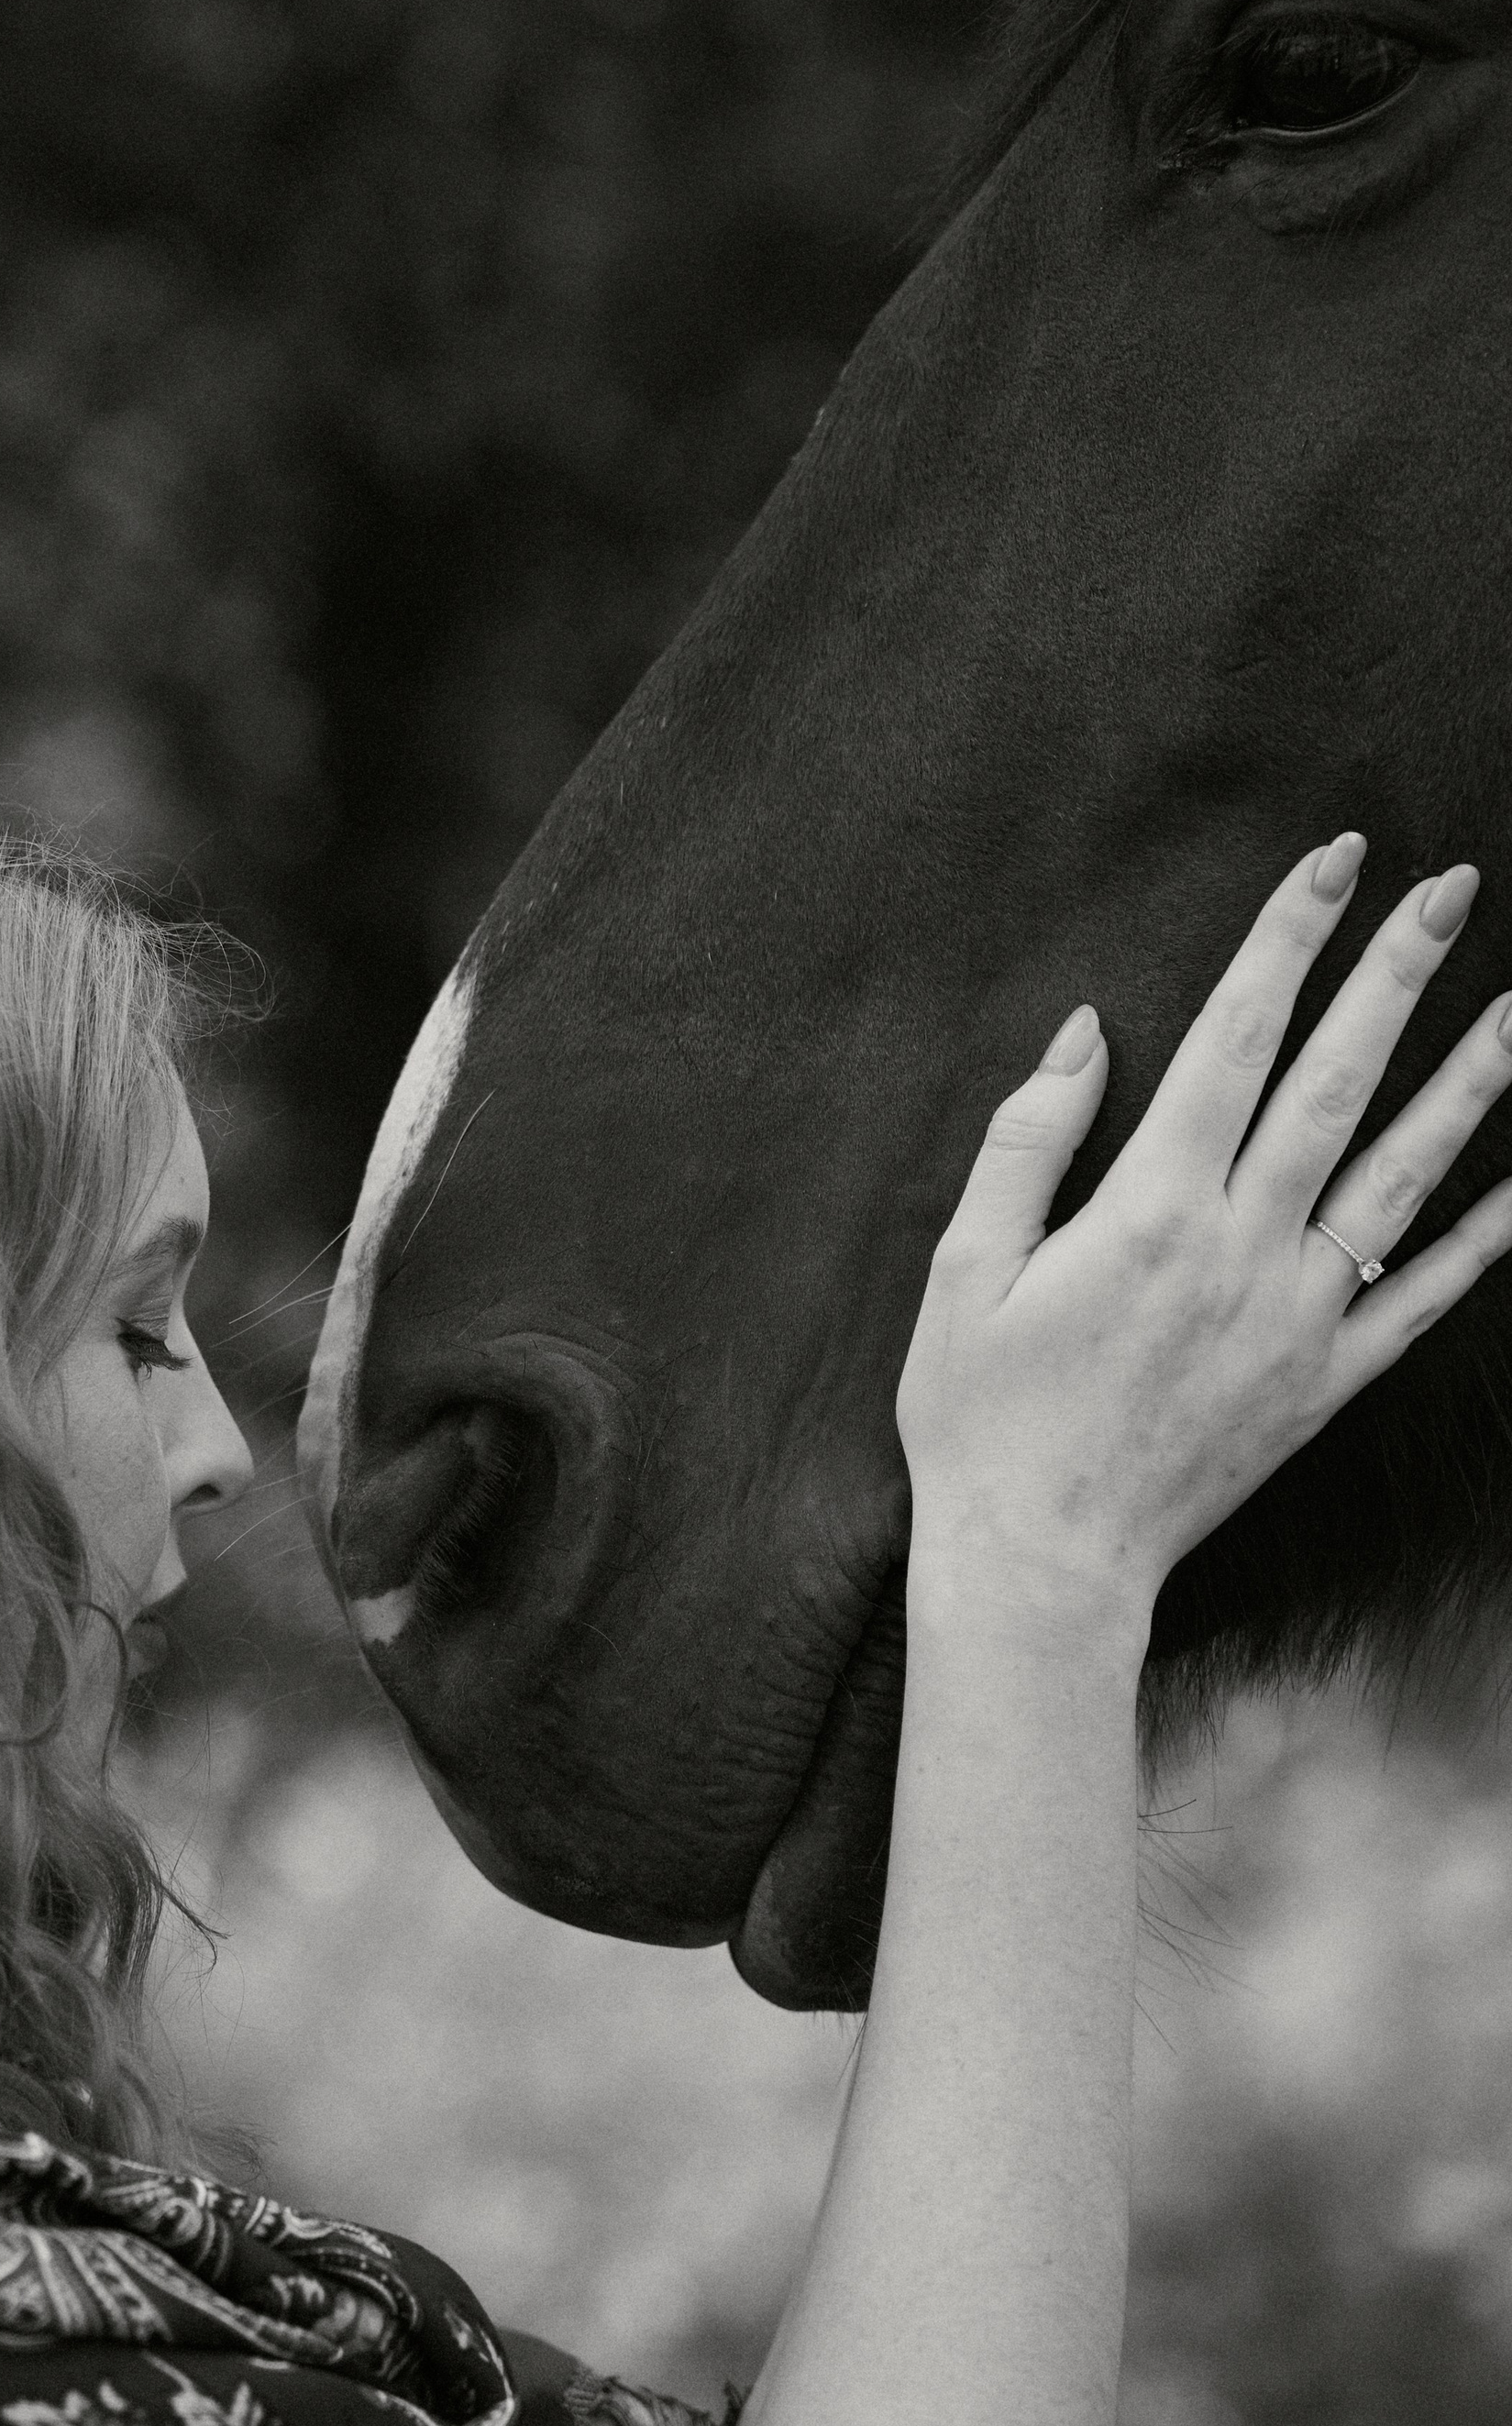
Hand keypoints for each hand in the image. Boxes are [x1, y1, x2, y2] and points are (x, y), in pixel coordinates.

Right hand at [897, 834, 1511, 1625]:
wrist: (1043, 1563)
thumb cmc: (981, 1414)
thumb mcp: (965, 1266)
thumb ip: (1029, 1139)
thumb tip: (1087, 1030)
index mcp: (1149, 1209)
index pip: (1234, 1039)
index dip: (1286, 940)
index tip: (1332, 862)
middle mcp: (1243, 1251)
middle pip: (1337, 1082)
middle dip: (1396, 972)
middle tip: (1450, 886)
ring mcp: (1299, 1318)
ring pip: (1404, 1175)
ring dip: (1469, 1080)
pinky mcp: (1326, 1381)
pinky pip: (1425, 1296)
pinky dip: (1484, 1235)